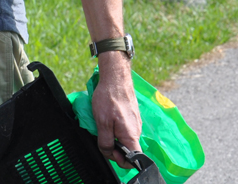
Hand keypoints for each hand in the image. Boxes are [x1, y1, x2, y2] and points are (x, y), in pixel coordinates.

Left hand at [91, 53, 141, 167]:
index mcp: (131, 136)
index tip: (108, 150)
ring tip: (103, 125)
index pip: (133, 159)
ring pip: (124, 139)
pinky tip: (107, 120)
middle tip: (101, 136)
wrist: (115, 79)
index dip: (119, 160)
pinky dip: (114, 129)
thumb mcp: (102, 122)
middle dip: (113, 147)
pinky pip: (123, 130)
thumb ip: (105, 141)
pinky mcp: (131, 118)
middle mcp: (136, 132)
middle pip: (126, 150)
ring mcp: (134, 125)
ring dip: (112, 137)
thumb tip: (108, 153)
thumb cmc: (109, 98)